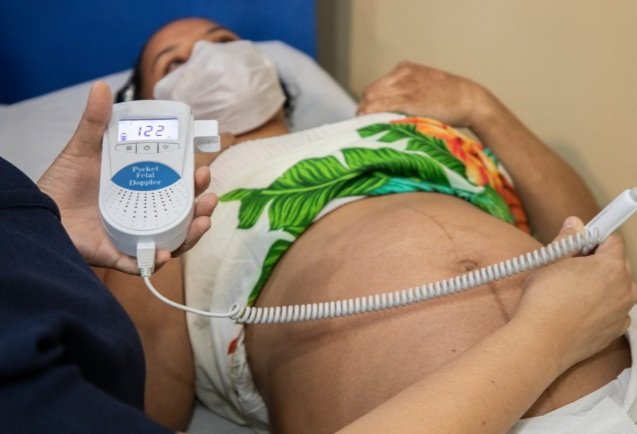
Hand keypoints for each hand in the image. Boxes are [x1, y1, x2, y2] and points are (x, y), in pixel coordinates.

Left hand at [37, 81, 217, 273]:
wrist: (35, 212)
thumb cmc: (60, 184)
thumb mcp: (82, 150)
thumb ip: (94, 123)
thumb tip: (101, 88)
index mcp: (141, 190)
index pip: (177, 188)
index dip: (194, 182)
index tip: (203, 168)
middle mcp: (143, 215)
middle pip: (181, 216)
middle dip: (201, 208)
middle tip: (209, 197)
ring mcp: (133, 236)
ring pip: (172, 241)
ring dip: (192, 235)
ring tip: (202, 222)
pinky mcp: (117, 254)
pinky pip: (142, 263)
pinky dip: (157, 261)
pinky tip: (167, 253)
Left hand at [357, 61, 492, 127]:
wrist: (471, 100)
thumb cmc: (451, 100)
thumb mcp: (426, 89)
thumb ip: (409, 95)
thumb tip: (391, 113)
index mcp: (405, 69)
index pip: (376, 87)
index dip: (369, 104)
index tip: (367, 118)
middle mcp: (401, 74)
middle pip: (370, 92)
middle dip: (364, 110)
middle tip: (364, 127)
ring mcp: (404, 85)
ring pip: (371, 99)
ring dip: (365, 115)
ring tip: (365, 130)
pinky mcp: (408, 98)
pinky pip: (380, 106)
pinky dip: (371, 116)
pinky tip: (370, 126)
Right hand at [514, 217, 636, 370]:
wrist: (542, 341)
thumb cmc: (544, 301)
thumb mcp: (550, 261)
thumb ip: (568, 240)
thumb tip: (575, 225)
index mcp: (612, 266)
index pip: (612, 239)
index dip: (593, 237)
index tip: (582, 239)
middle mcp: (625, 289)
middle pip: (616, 264)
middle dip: (595, 262)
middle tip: (568, 266)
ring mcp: (622, 312)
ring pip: (615, 289)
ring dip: (598, 285)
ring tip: (568, 291)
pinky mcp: (615, 331)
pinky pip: (612, 310)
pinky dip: (599, 307)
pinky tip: (575, 310)